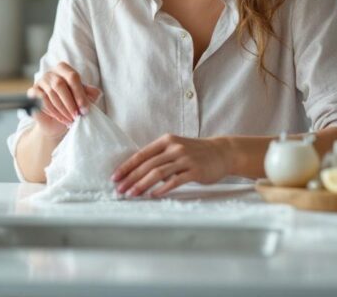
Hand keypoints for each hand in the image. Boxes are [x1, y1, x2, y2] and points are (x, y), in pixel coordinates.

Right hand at [27, 62, 99, 137]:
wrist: (56, 121)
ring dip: (63, 109)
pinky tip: (61, 119)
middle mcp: (51, 73)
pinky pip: (41, 101)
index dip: (79, 94)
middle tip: (77, 116)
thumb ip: (90, 94)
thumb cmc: (72, 105)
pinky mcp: (32, 93)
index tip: (85, 109)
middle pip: (60, 85)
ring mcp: (40, 82)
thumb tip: (96, 92)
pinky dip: (53, 112)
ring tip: (71, 120)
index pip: (72, 77)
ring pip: (51, 94)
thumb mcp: (84, 99)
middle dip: (70, 103)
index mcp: (64, 69)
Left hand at [111, 134, 230, 197]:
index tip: (115, 177)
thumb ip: (159, 156)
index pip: (141, 154)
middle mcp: (174, 148)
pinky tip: (153, 195)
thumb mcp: (175, 148)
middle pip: (147, 165)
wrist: (222, 152)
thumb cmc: (195, 152)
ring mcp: (185, 159)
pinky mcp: (195, 171)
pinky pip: (175, 181)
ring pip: (158, 173)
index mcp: (166, 140)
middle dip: (131, 178)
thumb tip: (137, 171)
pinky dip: (163, 189)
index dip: (127, 166)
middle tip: (120, 190)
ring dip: (142, 185)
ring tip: (132, 194)